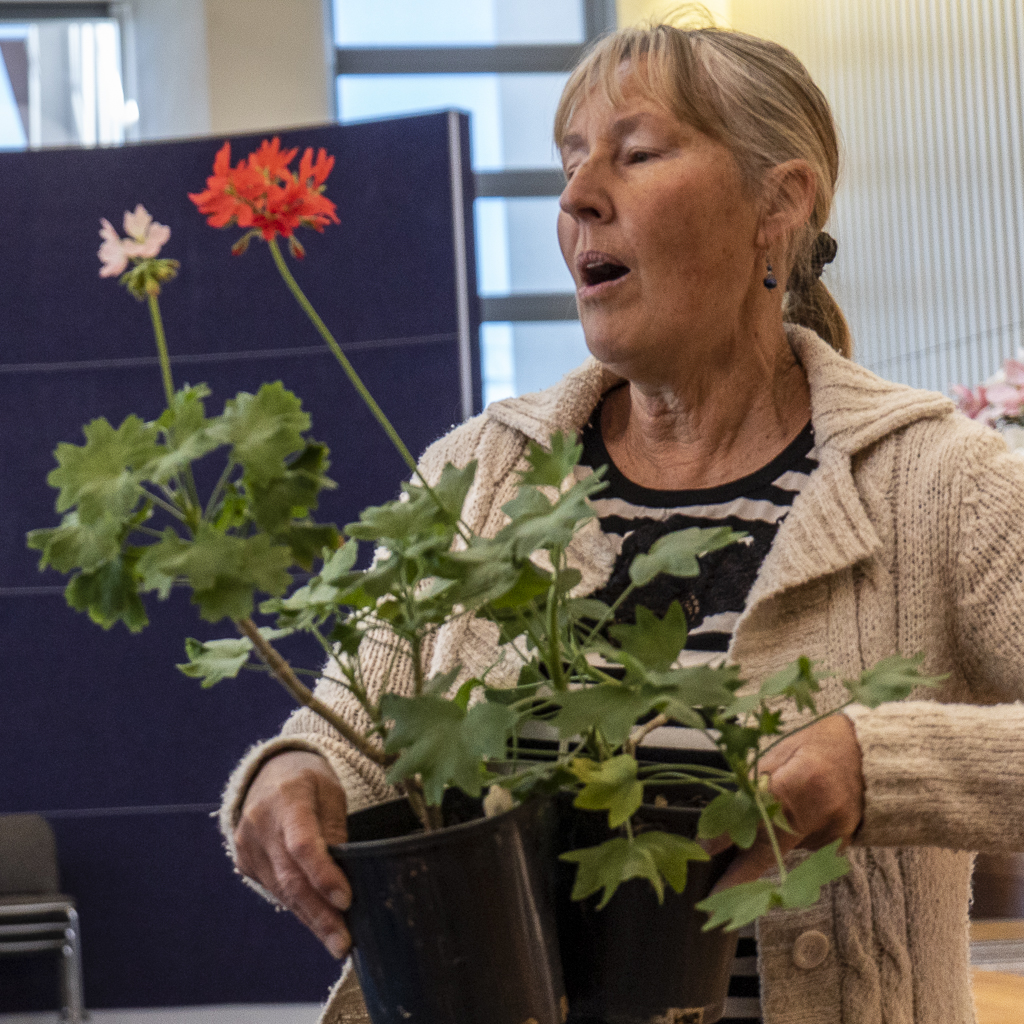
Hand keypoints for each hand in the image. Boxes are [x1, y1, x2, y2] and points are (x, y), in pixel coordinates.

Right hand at [234, 750, 352, 957]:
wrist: (269, 772)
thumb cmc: (309, 780)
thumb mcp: (331, 791)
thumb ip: (336, 827)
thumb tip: (344, 872)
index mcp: (288, 797)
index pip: (302, 843)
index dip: (324, 875)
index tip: (346, 901)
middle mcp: (261, 823)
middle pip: (291, 877)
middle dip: (319, 914)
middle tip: (343, 943)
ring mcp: (248, 844)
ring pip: (282, 890)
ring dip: (311, 918)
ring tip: (337, 941)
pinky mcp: (245, 861)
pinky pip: (275, 889)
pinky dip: (298, 906)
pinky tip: (318, 921)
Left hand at [712, 713, 864, 890]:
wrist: (867, 755)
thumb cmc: (816, 744)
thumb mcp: (779, 750)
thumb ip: (755, 782)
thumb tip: (725, 812)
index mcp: (804, 780)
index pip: (758, 812)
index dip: (730, 832)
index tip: (706, 848)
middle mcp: (823, 812)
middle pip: (772, 846)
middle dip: (741, 873)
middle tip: (716, 897)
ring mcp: (835, 833)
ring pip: (785, 849)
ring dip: (762, 849)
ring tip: (744, 846)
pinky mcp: (840, 846)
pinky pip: (801, 849)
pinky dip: (786, 841)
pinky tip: (789, 823)